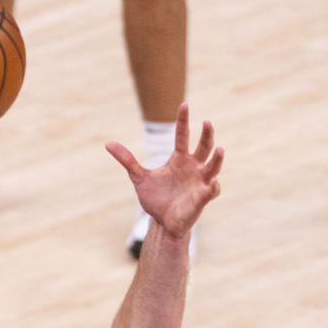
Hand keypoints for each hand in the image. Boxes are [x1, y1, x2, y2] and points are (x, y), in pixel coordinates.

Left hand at [106, 104, 223, 238]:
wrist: (162, 223)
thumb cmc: (155, 199)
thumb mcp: (139, 178)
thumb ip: (127, 160)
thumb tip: (108, 144)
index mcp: (179, 159)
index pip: (183, 135)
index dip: (183, 120)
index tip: (184, 104)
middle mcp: (193, 167)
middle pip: (204, 146)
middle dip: (207, 135)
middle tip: (207, 122)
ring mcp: (200, 182)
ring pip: (213, 166)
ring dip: (217, 159)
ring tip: (219, 149)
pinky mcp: (202, 198)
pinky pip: (212, 191)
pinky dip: (213, 187)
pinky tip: (213, 183)